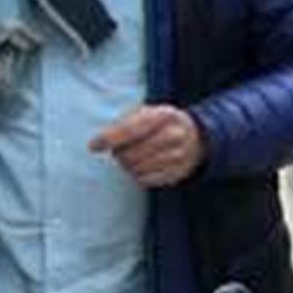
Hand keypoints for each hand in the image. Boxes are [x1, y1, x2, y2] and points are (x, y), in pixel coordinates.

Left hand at [90, 105, 205, 187]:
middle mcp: (173, 136)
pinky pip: (145, 180)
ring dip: (127, 165)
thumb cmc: (163, 123)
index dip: (108, 139)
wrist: (198, 137)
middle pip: (130, 154)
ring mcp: (178, 156)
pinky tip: (144, 166)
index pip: (129, 130)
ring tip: (133, 157)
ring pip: (136, 169)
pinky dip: (138, 175)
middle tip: (120, 150)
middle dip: (118, 154)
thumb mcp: (148, 112)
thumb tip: (97, 143)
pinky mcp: (177, 173)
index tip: (94, 145)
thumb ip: (123, 123)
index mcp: (164, 115)